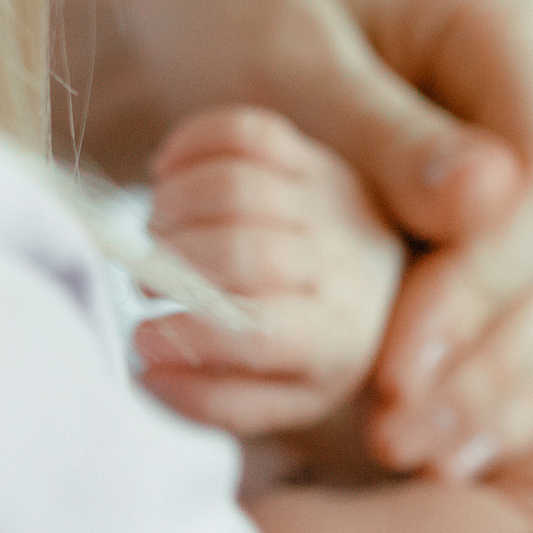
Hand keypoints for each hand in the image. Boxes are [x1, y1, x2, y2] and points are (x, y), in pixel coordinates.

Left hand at [59, 0, 532, 476]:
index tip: (397, 370)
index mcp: (512, 32)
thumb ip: (386, 129)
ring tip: (436, 461)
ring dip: (529, 392)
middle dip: (497, 364)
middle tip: (398, 440)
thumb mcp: (296, 51)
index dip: (481, 291)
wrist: (235, 0)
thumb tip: (488, 199)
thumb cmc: (247, 10)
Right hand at [136, 106, 404, 435]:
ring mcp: (328, 201)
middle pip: (244, 251)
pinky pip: (247, 132)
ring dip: (174, 207)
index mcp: (333, 337)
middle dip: (175, 265)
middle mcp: (340, 265)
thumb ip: (216, 400)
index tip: (142, 339)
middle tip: (146, 282)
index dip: (192, 334)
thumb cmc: (316, 349)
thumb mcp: (281, 397)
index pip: (260, 332)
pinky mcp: (311, 156)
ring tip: (157, 235)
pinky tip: (165, 174)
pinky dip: (192, 143)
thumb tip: (150, 373)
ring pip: (239, 187)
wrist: (391, 286)